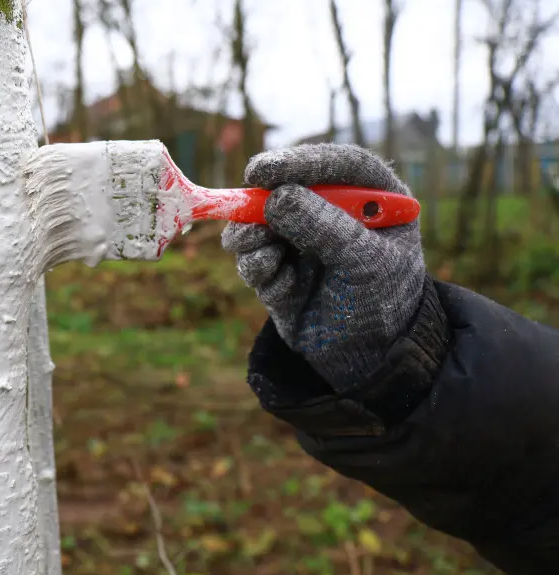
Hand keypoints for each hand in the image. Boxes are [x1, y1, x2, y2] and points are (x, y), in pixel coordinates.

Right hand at [222, 144, 426, 392]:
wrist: (368, 359)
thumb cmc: (383, 304)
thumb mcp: (365, 264)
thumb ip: (325, 228)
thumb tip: (275, 198)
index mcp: (372, 198)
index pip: (336, 164)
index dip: (298, 162)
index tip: (261, 172)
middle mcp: (332, 212)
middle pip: (285, 187)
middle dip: (260, 203)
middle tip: (244, 216)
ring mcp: (301, 239)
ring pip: (257, 221)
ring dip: (251, 236)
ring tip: (266, 256)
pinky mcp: (277, 268)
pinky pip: (252, 257)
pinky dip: (257, 268)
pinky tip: (279, 287)